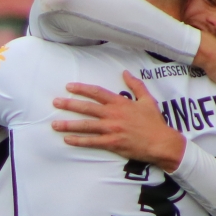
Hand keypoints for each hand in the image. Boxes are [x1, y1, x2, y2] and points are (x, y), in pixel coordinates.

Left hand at [49, 73, 186, 170]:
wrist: (161, 142)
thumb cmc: (154, 122)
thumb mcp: (147, 100)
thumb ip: (136, 85)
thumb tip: (126, 72)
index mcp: (120, 103)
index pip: (97, 93)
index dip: (82, 89)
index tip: (69, 87)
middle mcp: (113, 115)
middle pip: (87, 108)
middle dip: (69, 104)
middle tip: (55, 103)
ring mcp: (112, 129)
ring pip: (86, 126)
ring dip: (69, 124)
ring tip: (54, 124)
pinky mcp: (112, 143)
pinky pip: (92, 142)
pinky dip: (79, 141)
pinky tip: (67, 139)